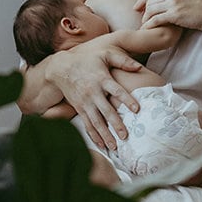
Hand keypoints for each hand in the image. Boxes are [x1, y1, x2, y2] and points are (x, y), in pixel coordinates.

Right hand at [20, 37, 142, 150]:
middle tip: (126, 136)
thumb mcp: (104, 54)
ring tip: (114, 147)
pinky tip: (101, 145)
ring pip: (96, 121)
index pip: (116, 90)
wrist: (61, 68)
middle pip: (106, 111)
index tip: (137, 109)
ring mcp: (85, 102)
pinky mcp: (79, 108)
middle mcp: (93, 92)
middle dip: (116, 124)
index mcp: (101, 79)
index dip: (126, 99)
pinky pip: (87, 124)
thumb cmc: (87, 60)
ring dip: (105, 135)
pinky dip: (94, 136)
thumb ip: (122, 60)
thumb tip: (139, 67)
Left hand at [134, 0, 201, 35]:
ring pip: (151, 10)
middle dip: (143, 11)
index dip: (142, 0)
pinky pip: (155, 19)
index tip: (136, 7)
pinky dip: (149, 25)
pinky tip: (147, 29)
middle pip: (150, 1)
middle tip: (141, 19)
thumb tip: (169, 0)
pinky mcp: (175, 14)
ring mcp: (173, 2)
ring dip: (145, 19)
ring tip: (144, 26)